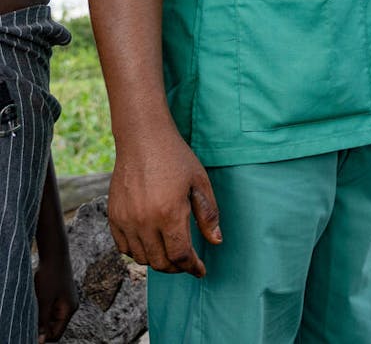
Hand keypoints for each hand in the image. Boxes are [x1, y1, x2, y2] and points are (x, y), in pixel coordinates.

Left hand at [34, 261, 77, 341]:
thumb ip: (43, 321)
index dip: (42, 337)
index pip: (56, 334)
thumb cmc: (50, 276)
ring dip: (41, 317)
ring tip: (35, 305)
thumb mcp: (44, 301)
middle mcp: (71, 307)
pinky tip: (38, 298)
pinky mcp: (62, 295)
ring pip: (51, 319)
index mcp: (69, 309)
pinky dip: (43, 309)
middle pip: (54, 327)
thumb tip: (41, 341)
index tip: (29, 332)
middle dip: (41, 327)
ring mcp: (67, 301)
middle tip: (29, 318)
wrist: (55, 254)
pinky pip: (51, 309)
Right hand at [107, 129, 221, 276]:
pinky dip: (138, 252)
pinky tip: (151, 244)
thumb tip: (216, 242)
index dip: (192, 267)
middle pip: (160, 262)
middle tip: (187, 263)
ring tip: (171, 253)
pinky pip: (124, 248)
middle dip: (177, 267)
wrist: (143, 140)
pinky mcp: (113, 217)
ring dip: (158, 261)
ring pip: (141, 258)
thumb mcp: (199, 183)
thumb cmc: (176, 158)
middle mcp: (145, 221)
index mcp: (170, 213)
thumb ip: (208, 215)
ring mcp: (126, 220)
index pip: (180, 255)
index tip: (201, 270)